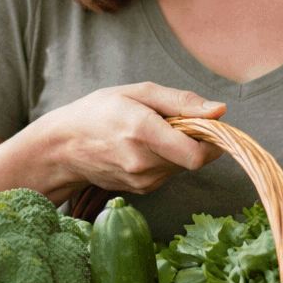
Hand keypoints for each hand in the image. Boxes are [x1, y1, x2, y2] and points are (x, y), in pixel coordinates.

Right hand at [29, 82, 225, 196]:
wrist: (63, 147)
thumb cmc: (98, 112)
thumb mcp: (138, 92)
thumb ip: (181, 101)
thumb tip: (219, 110)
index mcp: (143, 132)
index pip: (197, 154)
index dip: (212, 140)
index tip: (205, 124)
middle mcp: (144, 163)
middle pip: (193, 159)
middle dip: (192, 140)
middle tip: (169, 121)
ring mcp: (142, 181)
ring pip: (181, 166)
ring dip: (177, 150)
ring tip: (149, 133)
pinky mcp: (142, 190)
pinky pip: (168, 173)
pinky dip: (164, 160)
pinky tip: (141, 148)